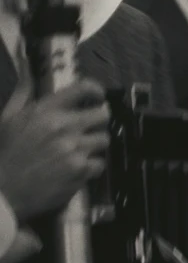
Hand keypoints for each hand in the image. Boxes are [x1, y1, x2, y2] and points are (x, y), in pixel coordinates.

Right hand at [0, 80, 110, 220]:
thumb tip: (29, 72)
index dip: (95, 91)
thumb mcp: (8, 119)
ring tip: (78, 152)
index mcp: (45, 110)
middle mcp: (63, 126)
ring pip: (103, 140)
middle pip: (103, 115)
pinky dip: (90, 167)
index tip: (97, 98)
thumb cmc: (6, 153)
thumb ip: (23, 94)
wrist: (3, 191)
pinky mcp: (80, 170)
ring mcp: (74, 149)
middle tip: (88, 129)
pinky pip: (100, 163)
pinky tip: (75, 169)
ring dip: (93, 146)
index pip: (83, 88)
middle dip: (97, 121)